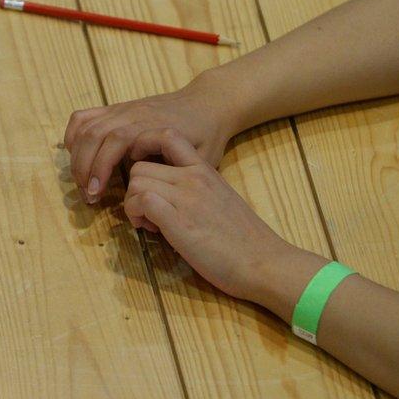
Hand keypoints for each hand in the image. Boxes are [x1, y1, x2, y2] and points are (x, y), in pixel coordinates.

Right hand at [63, 71, 240, 203]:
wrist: (208, 103)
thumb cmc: (207, 135)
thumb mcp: (202, 158)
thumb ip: (177, 174)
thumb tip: (149, 194)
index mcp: (153, 126)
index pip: (116, 141)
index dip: (100, 167)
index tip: (95, 193)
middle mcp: (133, 113)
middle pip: (94, 134)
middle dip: (83, 167)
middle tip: (87, 195)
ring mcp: (122, 109)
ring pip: (85, 126)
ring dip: (76, 156)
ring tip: (82, 182)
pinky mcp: (116, 109)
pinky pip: (84, 117)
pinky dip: (73, 136)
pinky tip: (76, 156)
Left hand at [123, 129, 291, 301]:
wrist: (265, 262)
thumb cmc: (245, 239)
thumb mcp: (221, 200)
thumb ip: (197, 190)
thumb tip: (173, 196)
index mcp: (205, 170)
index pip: (167, 136)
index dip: (145, 147)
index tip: (144, 171)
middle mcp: (194, 178)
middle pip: (140, 166)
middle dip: (135, 190)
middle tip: (147, 211)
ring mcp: (186, 198)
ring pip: (136, 182)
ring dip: (133, 204)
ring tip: (149, 222)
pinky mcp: (179, 222)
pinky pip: (141, 201)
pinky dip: (136, 215)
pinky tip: (150, 230)